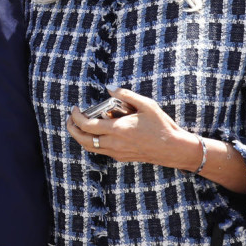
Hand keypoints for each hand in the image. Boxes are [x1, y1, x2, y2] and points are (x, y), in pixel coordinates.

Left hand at [66, 88, 192, 168]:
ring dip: (80, 137)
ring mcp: (117, 152)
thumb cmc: (161, 126)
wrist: (173, 149)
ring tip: (80, 125)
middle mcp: (114, 143)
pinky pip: (100, 151)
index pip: (86, 125)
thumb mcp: (146, 104)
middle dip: (72, 128)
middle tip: (71, 118)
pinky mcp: (121, 157)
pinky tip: (98, 132)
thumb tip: (109, 89)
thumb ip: (126, 94)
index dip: (76, 117)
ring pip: (89, 148)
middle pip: (82, 139)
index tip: (75, 108)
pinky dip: (93, 142)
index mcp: (117, 129)